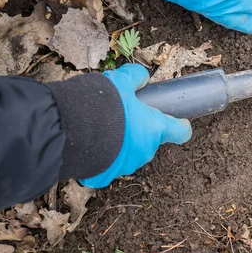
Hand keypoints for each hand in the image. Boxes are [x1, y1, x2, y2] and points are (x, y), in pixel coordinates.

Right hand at [80, 64, 191, 187]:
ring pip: (128, 151)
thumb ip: (135, 77)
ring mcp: (125, 166)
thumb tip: (142, 77)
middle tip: (122, 114)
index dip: (180, 125)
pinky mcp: (105, 175)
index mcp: (155, 129)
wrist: (71, 131)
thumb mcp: (121, 81)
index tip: (180, 123)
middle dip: (139, 129)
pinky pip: (107, 163)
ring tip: (102, 126)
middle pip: (149, 139)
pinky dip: (103, 154)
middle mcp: (144, 151)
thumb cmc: (102, 106)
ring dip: (121, 141)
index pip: (179, 131)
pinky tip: (90, 141)